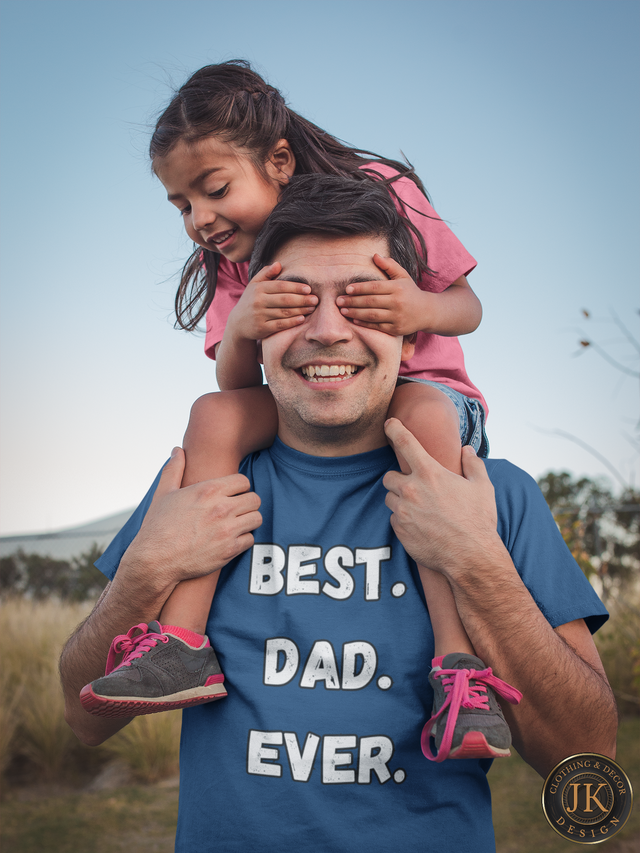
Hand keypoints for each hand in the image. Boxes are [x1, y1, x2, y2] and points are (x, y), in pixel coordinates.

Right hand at [121, 448, 262, 588]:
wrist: (154, 561)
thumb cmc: (157, 526)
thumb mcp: (163, 493)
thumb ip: (174, 469)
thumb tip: (177, 450)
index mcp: (208, 490)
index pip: (244, 481)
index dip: (239, 487)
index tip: (233, 494)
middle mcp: (221, 508)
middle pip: (255, 499)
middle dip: (248, 503)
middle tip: (238, 509)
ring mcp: (227, 530)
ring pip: (257, 518)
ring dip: (249, 520)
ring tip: (238, 523)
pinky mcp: (229, 550)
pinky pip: (250, 539)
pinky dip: (244, 539)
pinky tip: (232, 539)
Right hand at [229, 262, 317, 340]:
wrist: (237, 324)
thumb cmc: (250, 301)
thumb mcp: (254, 285)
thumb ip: (266, 274)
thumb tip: (278, 264)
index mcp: (258, 288)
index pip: (281, 286)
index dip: (296, 287)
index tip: (309, 289)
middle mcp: (258, 301)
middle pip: (285, 300)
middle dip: (302, 299)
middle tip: (315, 299)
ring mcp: (259, 315)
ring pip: (284, 312)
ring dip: (300, 310)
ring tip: (312, 308)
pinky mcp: (262, 328)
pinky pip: (280, 324)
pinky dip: (292, 322)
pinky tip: (302, 319)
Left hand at [335, 254, 428, 335]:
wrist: (427, 312)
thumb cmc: (410, 291)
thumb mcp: (403, 276)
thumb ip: (389, 265)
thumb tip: (374, 255)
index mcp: (397, 288)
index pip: (374, 287)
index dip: (359, 288)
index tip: (347, 289)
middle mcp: (397, 302)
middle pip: (370, 302)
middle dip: (352, 301)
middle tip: (338, 301)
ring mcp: (397, 317)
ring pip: (371, 315)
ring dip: (355, 313)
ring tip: (342, 311)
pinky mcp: (396, 329)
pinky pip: (377, 326)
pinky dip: (364, 324)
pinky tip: (354, 320)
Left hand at [382, 418, 501, 573]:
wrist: (471, 557)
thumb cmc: (478, 520)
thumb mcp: (482, 487)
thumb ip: (472, 464)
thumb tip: (466, 450)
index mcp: (430, 473)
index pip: (405, 442)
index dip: (395, 429)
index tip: (389, 424)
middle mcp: (411, 489)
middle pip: (389, 476)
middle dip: (399, 480)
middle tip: (416, 488)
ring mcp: (403, 511)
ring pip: (390, 498)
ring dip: (400, 500)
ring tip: (421, 509)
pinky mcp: (399, 530)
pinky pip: (394, 519)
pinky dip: (403, 519)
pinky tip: (421, 526)